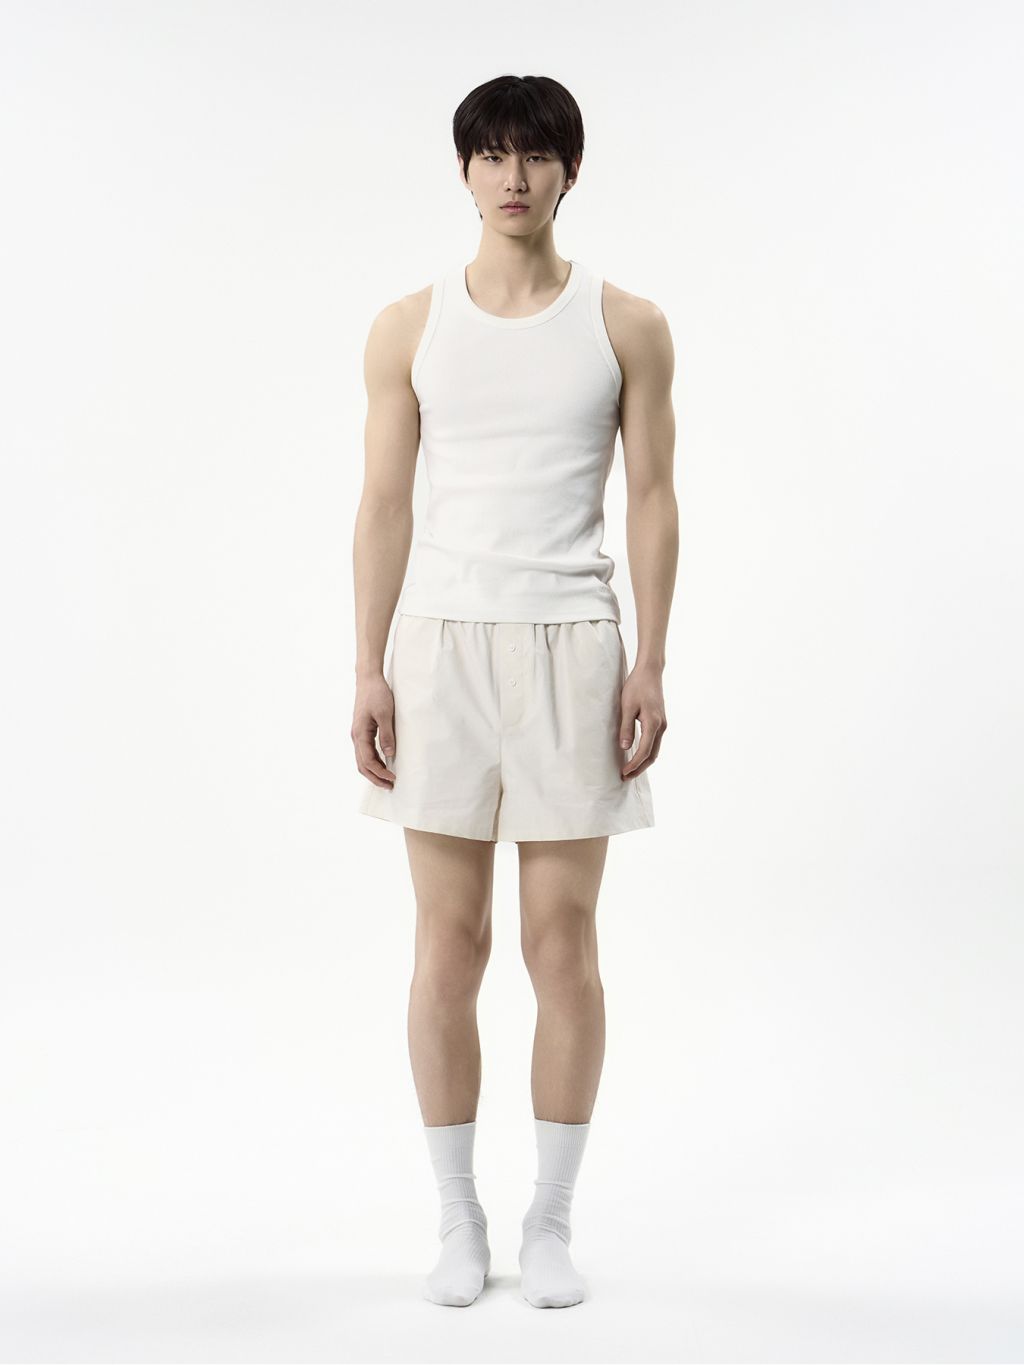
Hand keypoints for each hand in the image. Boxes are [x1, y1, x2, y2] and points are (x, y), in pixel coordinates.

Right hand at [352, 673, 396, 787]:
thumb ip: (387, 735)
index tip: (393, 778)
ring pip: (362, 760)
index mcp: (360, 734)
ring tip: (387, 779)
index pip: (368, 761)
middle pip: (362, 765)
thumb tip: (389, 754)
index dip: (380, 772)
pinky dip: (373, 761)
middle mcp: (356, 736)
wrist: (368, 679)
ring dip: (374, 771)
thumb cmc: (376, 694)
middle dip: (375, 778)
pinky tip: (383, 763)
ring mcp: (358, 734)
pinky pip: (365, 752)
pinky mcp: (362, 731)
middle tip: (390, 786)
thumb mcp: (385, 714)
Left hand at [618, 662, 665, 779]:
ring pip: (655, 750)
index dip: (634, 764)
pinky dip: (647, 753)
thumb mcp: (627, 706)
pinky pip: (655, 743)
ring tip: (629, 770)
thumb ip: (626, 728)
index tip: (623, 773)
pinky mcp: (660, 722)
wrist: (650, 672)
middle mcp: (661, 726)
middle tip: (625, 777)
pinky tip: (636, 755)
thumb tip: (625, 748)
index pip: (644, 751)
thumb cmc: (637, 686)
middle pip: (652, 755)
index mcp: (653, 723)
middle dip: (639, 768)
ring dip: (643, 762)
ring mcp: (663, 725)